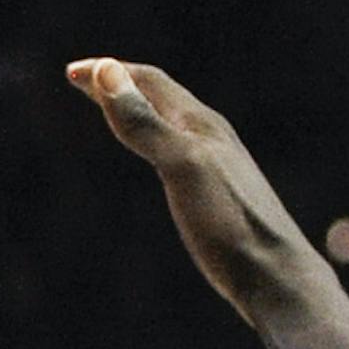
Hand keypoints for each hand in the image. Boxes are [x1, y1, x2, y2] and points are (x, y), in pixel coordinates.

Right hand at [65, 57, 317, 322]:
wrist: (276, 275)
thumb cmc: (229, 224)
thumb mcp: (181, 168)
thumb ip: (146, 124)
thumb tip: (107, 72)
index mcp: (201, 124)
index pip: (149, 82)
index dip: (109, 73)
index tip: (72, 73)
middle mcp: (213, 138)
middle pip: (162, 98)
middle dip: (123, 85)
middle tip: (87, 83)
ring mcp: (219, 167)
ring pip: (173, 126)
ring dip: (142, 113)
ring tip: (119, 115)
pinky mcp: (222, 197)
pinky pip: (182, 156)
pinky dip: (159, 146)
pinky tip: (163, 165)